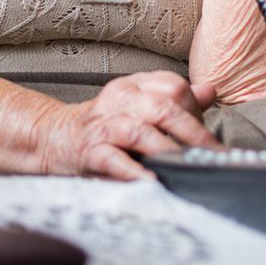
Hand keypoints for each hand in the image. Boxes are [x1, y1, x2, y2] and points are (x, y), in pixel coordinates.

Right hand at [36, 71, 219, 179]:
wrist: (54, 136)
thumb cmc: (104, 123)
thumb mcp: (138, 104)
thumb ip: (173, 99)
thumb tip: (209, 91)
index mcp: (134, 85)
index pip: (173, 87)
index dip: (195, 109)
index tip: (206, 135)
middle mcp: (119, 100)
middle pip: (162, 108)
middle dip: (192, 132)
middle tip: (212, 155)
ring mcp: (103, 125)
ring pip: (139, 131)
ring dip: (166, 150)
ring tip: (185, 166)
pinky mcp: (89, 151)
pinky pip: (111, 159)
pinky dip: (131, 170)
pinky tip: (149, 179)